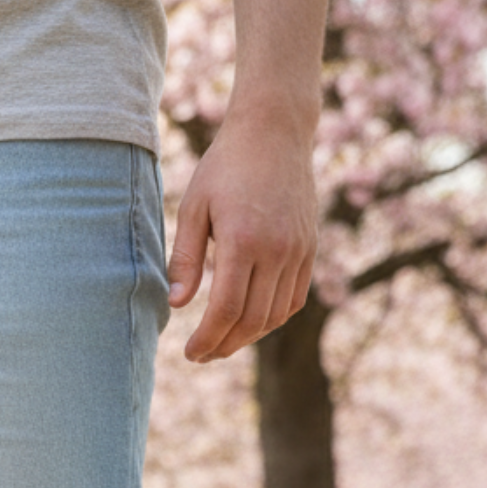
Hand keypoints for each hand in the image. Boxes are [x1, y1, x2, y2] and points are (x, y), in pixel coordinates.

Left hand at [167, 111, 317, 361]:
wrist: (275, 132)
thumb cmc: (224, 167)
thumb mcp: (193, 208)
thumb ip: (185, 259)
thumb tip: (176, 305)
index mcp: (244, 241)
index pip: (227, 310)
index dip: (208, 339)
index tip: (190, 353)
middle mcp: (278, 250)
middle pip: (253, 320)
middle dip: (225, 345)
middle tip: (201, 355)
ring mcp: (299, 250)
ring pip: (276, 315)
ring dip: (248, 337)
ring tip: (221, 343)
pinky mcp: (310, 247)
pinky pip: (294, 298)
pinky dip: (272, 318)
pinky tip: (249, 322)